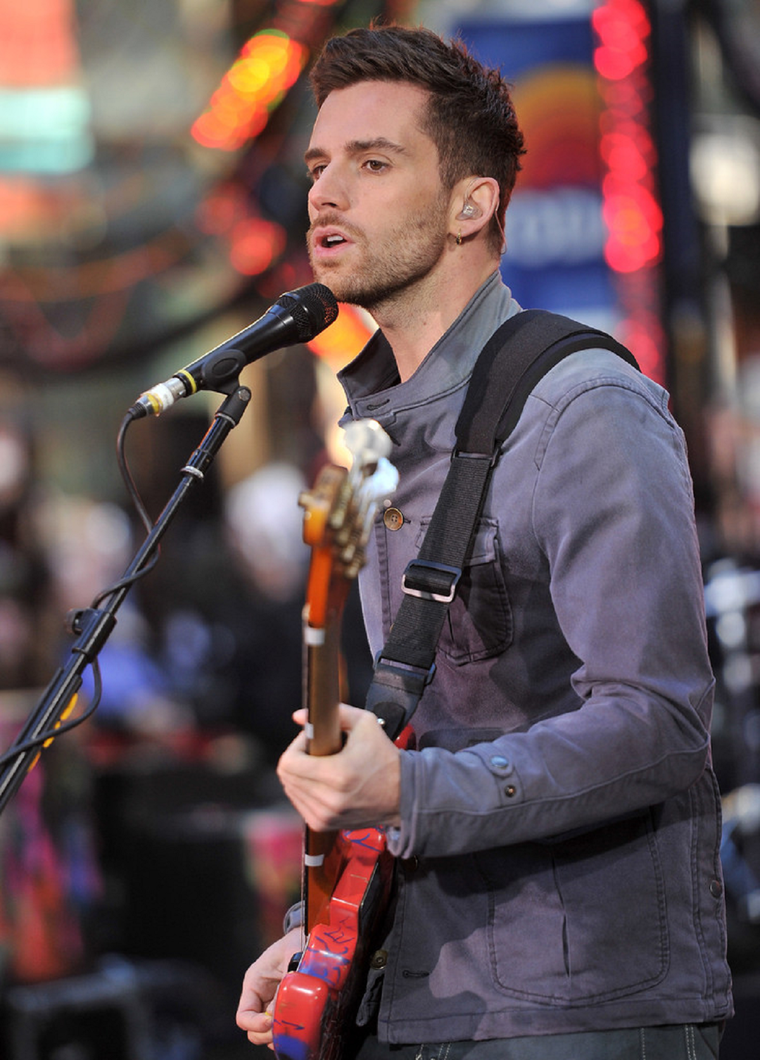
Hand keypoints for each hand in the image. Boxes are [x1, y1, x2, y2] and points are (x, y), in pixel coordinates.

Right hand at [236, 928, 301, 1047]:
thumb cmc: (298, 942)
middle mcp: (260, 998)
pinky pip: (281, 1028)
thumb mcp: (292, 957)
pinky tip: (297, 1029)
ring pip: (267, 1034)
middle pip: (254, 1031)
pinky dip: (286, 1033)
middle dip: (266, 1034)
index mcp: (254, 983)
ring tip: (292, 1028)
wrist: (309, 937)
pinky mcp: (286, 1008)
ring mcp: (273, 1004)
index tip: (270, 1022)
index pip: (244, 1016)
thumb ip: (286, 983)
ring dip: (277, 1036)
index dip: (255, 1024)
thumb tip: (278, 1013)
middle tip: (283, 1028)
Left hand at [277, 704, 401, 831]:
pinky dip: (304, 791)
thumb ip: (334, 713)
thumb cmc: (385, 758)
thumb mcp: (366, 724)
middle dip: (297, 758)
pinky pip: (299, 804)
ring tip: (321, 767)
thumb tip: (298, 716)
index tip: (311, 740)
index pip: (289, 763)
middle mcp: (329, 800)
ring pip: (291, 790)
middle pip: (287, 776)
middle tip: (316, 752)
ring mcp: (326, 816)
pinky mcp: (325, 825)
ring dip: (300, 775)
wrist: (403, 795)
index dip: (296, 746)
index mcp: (337, 775)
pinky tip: (321, 783)